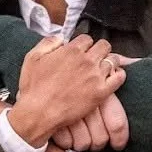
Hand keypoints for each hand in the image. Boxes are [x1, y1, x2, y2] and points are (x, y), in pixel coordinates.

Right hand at [8, 34, 125, 146]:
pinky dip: (119, 74)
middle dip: (100, 49)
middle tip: (95, 57)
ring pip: (113, 59)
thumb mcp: (32, 58)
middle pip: (104, 45)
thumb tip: (60, 38)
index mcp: (71, 50)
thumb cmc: (33, 87)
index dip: (84, 44)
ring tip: (104, 67)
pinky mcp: (101, 92)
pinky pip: (119, 77)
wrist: (39, 113)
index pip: (87, 38)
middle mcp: (86, 60)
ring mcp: (95, 76)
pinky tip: (113, 76)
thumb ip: (48, 43)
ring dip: (109, 61)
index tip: (82, 51)